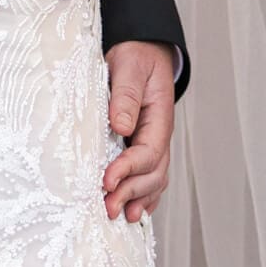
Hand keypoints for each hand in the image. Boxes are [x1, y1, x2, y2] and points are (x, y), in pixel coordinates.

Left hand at [101, 40, 175, 222]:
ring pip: (153, 179)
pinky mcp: (142, 145)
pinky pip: (150, 176)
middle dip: (131, 192)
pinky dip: (144, 196)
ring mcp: (153, 142)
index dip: (128, 169)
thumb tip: (121, 126)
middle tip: (106, 207)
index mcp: (158, 117)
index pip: (148, 151)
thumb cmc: (136, 55)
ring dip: (137, 199)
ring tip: (117, 216)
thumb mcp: (129, 65)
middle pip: (153, 173)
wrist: (143, 50)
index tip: (107, 180)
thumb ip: (126, 94)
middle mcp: (158, 134)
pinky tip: (133, 211)